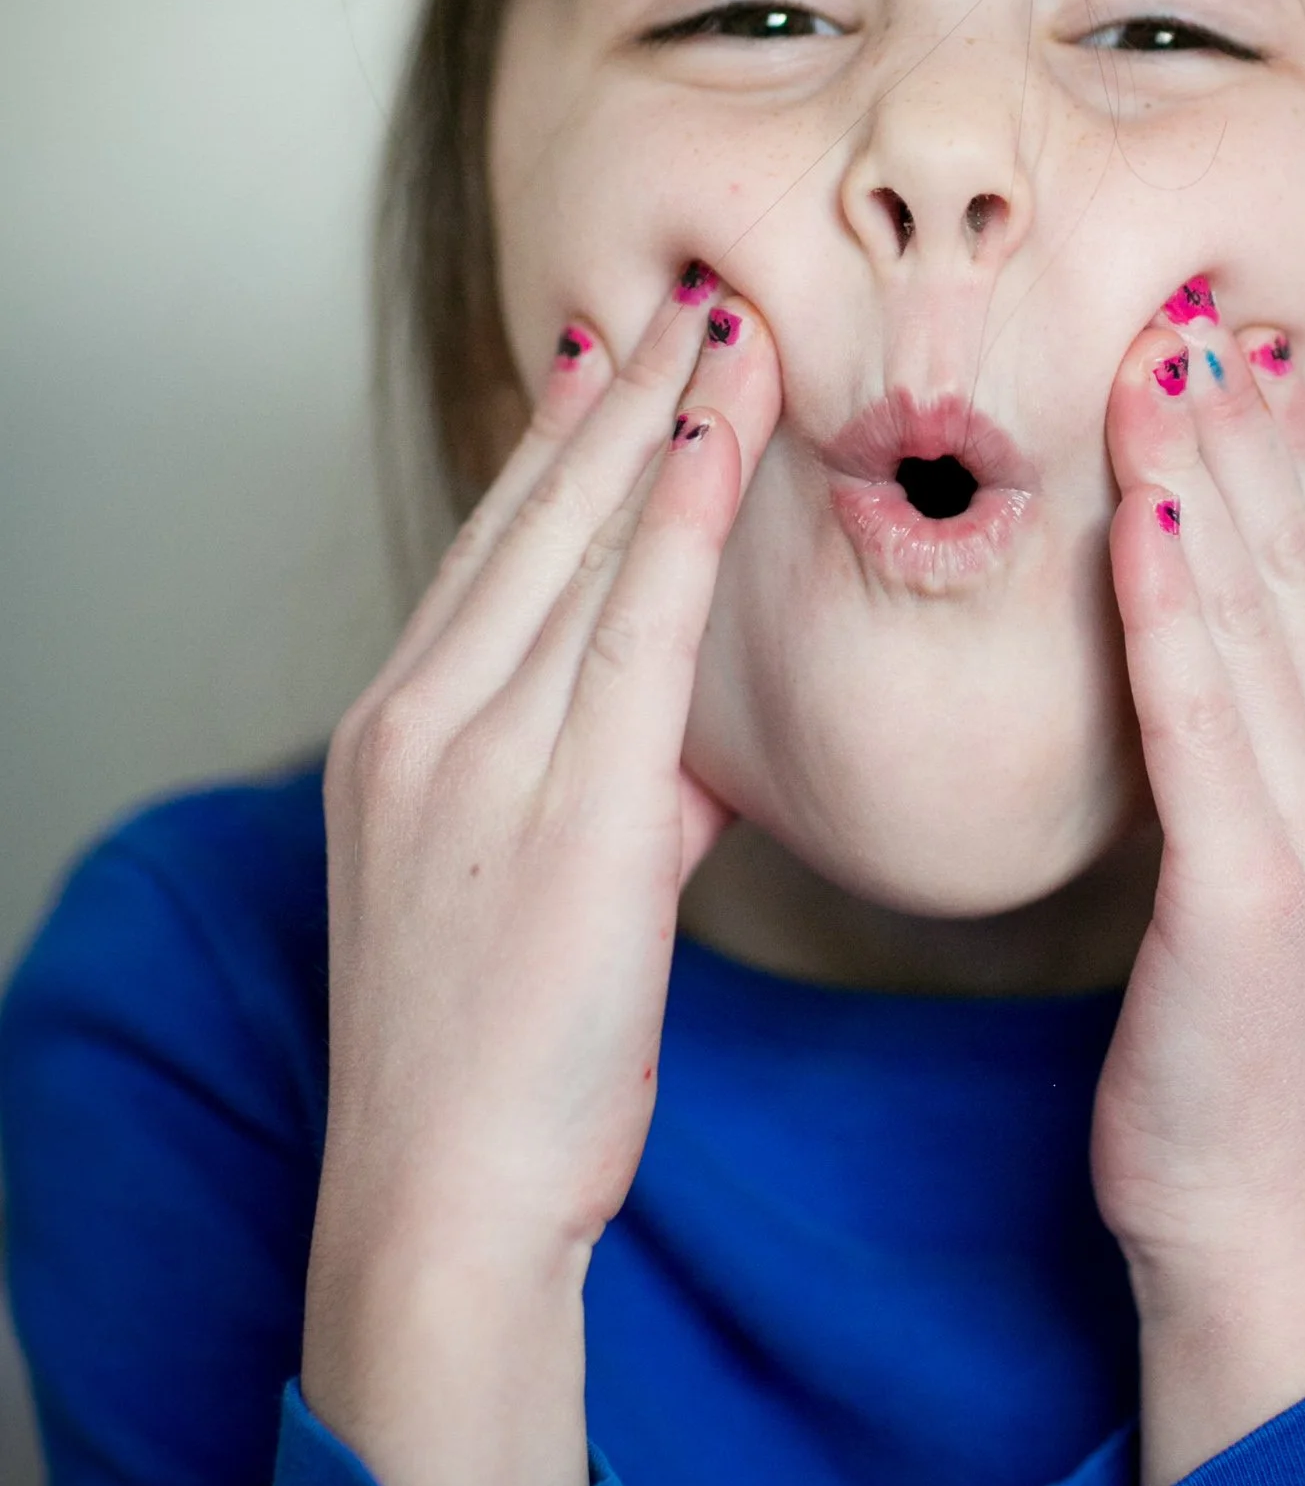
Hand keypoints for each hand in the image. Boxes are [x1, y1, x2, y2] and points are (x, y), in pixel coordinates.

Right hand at [303, 269, 777, 1485]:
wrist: (439, 1202)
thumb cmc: (493, 1065)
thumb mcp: (530, 898)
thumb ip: (601, 799)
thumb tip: (677, 757)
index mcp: (399, 731)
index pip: (495, 546)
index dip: (567, 437)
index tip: (625, 347)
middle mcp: (420, 718)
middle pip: (530, 514)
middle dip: (615, 390)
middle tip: (688, 283)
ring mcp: (475, 756)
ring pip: (577, 541)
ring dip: (656, 414)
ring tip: (724, 314)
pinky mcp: (558, 809)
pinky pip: (629, 624)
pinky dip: (673, 512)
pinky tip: (719, 430)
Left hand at [1092, 282, 1304, 1485]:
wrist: (1264, 1222)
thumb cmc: (1232, 1044)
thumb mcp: (1258, 861)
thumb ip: (1240, 739)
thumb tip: (1175, 616)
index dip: (1269, 439)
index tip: (1208, 330)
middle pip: (1299, 557)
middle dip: (1235, 418)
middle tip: (1174, 290)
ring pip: (1257, 608)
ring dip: (1205, 470)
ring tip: (1153, 350)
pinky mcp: (1254, 892)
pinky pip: (1205, 716)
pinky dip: (1176, 604)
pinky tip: (1147, 511)